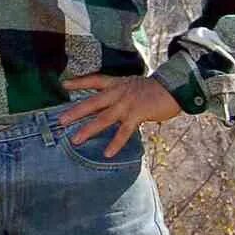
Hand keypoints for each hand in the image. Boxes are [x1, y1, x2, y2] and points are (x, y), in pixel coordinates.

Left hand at [60, 74, 180, 157]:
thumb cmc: (155, 89)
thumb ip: (120, 94)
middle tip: (60, 121)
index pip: (94, 80)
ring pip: (103, 118)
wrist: (174, 88)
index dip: (79, 82)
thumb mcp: (133, 86)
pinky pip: (124, 132)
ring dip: (88, 130)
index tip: (64, 85)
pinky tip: (107, 153)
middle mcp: (118, 93)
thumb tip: (108, 103)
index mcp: (117, 84)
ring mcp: (127, 104)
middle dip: (76, 112)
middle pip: (92, 103)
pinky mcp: (137, 114)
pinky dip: (115, 143)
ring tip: (75, 140)